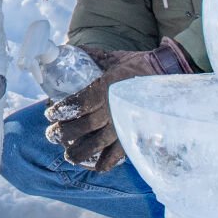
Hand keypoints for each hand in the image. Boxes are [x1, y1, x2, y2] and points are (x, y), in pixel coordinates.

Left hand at [47, 40, 191, 171]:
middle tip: (52, 135)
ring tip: (69, 156)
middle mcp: (113, 109)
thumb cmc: (136, 64)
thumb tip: (66, 49)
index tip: (50, 113)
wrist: (166, 73)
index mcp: (105, 89)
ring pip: (98, 144)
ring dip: (80, 152)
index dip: (62, 111)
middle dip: (64, 133)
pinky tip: (96, 167)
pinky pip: (120, 153)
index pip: (78, 103)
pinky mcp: (135, 133)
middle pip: (84, 127)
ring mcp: (124, 123)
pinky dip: (108, 162)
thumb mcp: (112, 58)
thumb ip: (90, 56)